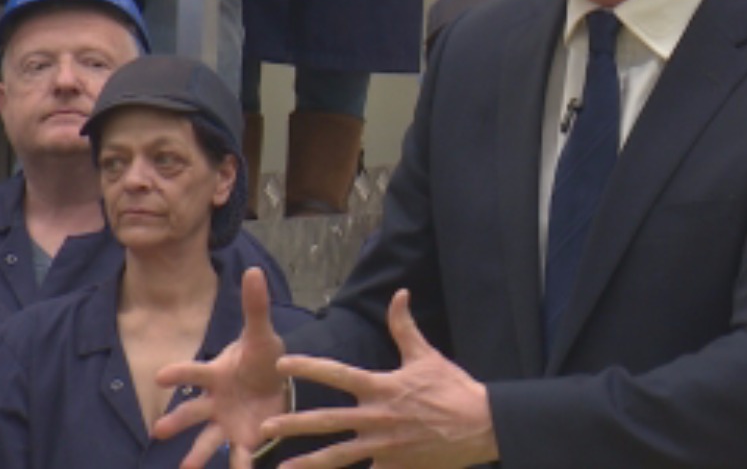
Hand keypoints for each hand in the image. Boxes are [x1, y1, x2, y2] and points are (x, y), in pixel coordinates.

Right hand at [154, 268, 290, 466]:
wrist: (278, 382)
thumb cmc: (261, 357)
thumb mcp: (262, 334)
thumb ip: (255, 306)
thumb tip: (253, 270)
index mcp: (216, 374)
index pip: (194, 372)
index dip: (179, 372)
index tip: (161, 376)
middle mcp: (214, 401)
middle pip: (192, 411)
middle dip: (177, 419)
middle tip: (158, 431)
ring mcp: (225, 422)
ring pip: (207, 439)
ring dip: (197, 454)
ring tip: (188, 468)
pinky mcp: (241, 438)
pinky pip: (237, 455)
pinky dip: (238, 465)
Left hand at [257, 289, 498, 468]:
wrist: (480, 424)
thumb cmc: (452, 388)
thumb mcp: (426, 356)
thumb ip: (404, 327)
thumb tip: (398, 294)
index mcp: (382, 387)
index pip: (338, 374)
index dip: (309, 367)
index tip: (282, 363)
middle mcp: (377, 417)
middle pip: (328, 420)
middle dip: (294, 423)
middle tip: (265, 425)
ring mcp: (384, 445)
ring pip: (338, 456)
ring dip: (308, 463)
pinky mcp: (394, 466)